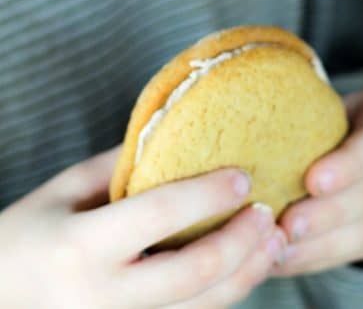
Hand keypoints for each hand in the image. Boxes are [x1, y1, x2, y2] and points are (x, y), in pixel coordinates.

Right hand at [0, 147, 287, 308]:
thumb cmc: (27, 234)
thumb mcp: (65, 189)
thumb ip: (123, 165)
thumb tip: (182, 135)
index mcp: (82, 246)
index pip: (160, 215)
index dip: (209, 194)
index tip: (243, 175)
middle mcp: (102, 296)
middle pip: (193, 273)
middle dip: (241, 241)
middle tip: (267, 211)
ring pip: (201, 308)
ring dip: (247, 274)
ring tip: (272, 239)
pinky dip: (224, 294)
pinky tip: (245, 267)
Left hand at [272, 89, 362, 275]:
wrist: (357, 137)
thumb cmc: (325, 114)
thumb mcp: (321, 101)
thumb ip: (300, 113)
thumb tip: (251, 134)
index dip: (349, 164)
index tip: (311, 181)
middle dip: (331, 212)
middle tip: (288, 226)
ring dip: (326, 243)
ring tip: (284, 249)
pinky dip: (325, 256)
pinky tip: (291, 259)